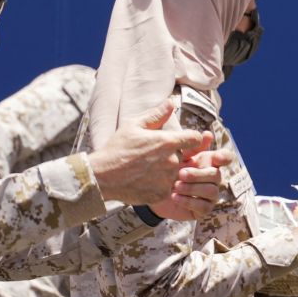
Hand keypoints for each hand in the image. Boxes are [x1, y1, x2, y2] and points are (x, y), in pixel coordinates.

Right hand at [88, 99, 213, 205]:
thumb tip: (171, 103)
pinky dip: (161, 184)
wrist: (102, 177)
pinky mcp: (163, 194)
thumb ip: (156, 115)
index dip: (189, 138)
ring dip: (168, 170)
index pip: (195, 138)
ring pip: (178, 172)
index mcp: (168, 142)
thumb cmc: (117, 149)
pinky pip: (169, 187)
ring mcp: (168, 179)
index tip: (181, 140)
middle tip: (153, 156)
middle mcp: (172, 161)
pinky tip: (146, 180)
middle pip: (184, 156)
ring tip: (148, 169)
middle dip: (173, 154)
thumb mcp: (133, 126)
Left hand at [150, 144, 236, 220]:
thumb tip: (207, 134)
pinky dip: (188, 201)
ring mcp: (210, 195)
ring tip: (175, 186)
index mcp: (209, 162)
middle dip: (198, 174)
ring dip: (192, 188)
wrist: (154, 192)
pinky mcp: (203, 210)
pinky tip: (174, 197)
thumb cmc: (168, 171)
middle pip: (216, 175)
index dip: (225, 157)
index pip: (226, 158)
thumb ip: (191, 146)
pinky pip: (204, 206)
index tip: (216, 157)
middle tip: (181, 173)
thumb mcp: (177, 157)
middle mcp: (213, 179)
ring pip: (211, 191)